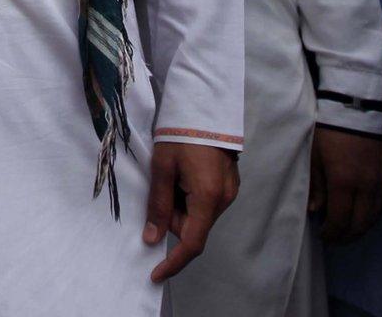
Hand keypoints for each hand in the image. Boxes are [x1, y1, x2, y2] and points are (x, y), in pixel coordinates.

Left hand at [144, 140, 239, 283]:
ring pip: (198, 215)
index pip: (192, 244)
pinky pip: (205, 203)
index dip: (173, 262)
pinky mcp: (228, 184)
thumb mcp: (162, 169)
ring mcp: (229, 192)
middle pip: (193, 228)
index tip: (155, 274)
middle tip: (159, 188)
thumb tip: (152, 238)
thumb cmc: (180, 134)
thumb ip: (158, 206)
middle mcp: (224, 199)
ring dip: (180, 205)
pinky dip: (190, 197)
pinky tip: (183, 174)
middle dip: (172, 219)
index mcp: (208, 198)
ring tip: (172, 175)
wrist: (205, 107)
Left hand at [309, 126, 381, 243]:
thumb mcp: (315, 157)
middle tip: (335, 238)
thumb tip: (316, 211)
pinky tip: (364, 214)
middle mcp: (365, 186)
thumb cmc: (328, 131)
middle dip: (347, 235)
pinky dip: (374, 213)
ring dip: (361, 227)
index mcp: (344, 182)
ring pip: (375, 215)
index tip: (323, 235)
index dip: (332, 233)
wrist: (355, 108)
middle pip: (360, 223)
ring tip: (348, 230)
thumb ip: (316, 186)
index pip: (341, 219)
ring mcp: (379, 181)